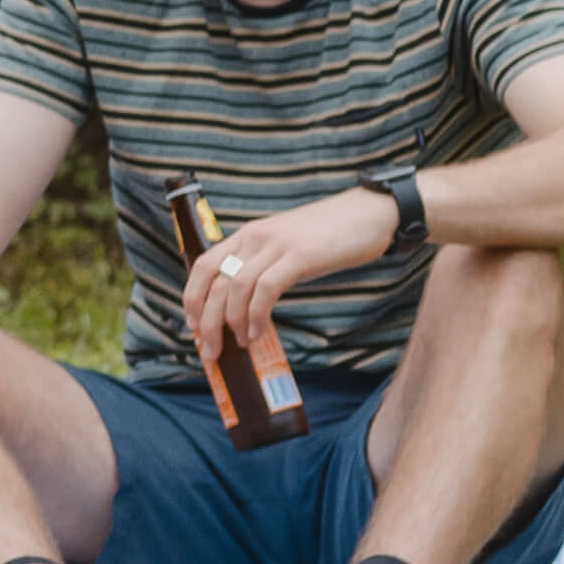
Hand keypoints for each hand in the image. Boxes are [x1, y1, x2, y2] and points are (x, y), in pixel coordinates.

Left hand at [177, 184, 402, 365]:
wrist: (370, 213)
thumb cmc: (331, 237)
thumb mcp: (287, 248)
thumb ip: (266, 268)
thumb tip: (249, 308)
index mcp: (248, 235)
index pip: (204, 264)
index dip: (192, 296)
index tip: (193, 325)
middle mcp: (255, 237)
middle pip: (213, 280)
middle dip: (206, 320)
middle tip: (209, 350)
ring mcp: (276, 245)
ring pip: (235, 287)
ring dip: (230, 322)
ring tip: (238, 345)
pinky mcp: (300, 256)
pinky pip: (266, 289)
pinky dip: (257, 315)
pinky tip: (258, 333)